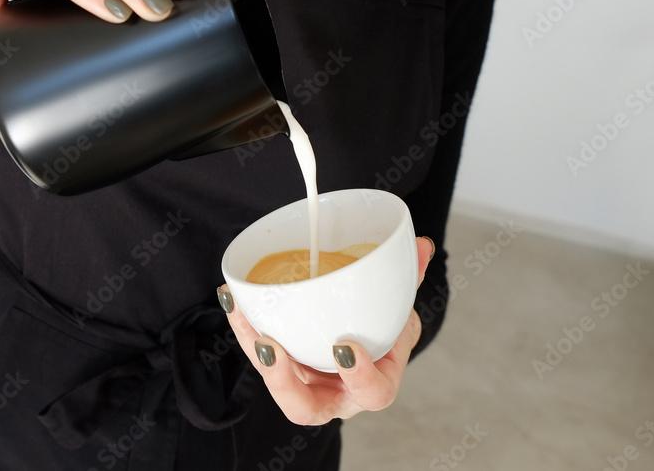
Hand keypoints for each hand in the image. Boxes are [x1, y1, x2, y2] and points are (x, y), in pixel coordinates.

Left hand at [217, 236, 434, 424]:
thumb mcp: (399, 311)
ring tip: (240, 309)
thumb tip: (422, 246)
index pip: (371, 393)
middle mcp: (333, 394)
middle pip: (303, 407)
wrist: (359, 345)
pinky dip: (244, 322)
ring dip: (251, 343)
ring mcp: (302, 383)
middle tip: (271, 346)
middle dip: (283, 381)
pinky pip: (257, 350)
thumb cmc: (381, 334)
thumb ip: (409, 281)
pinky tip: (231, 294)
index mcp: (372, 385)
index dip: (360, 376)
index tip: (345, 347)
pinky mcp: (279, 365)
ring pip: (271, 378)